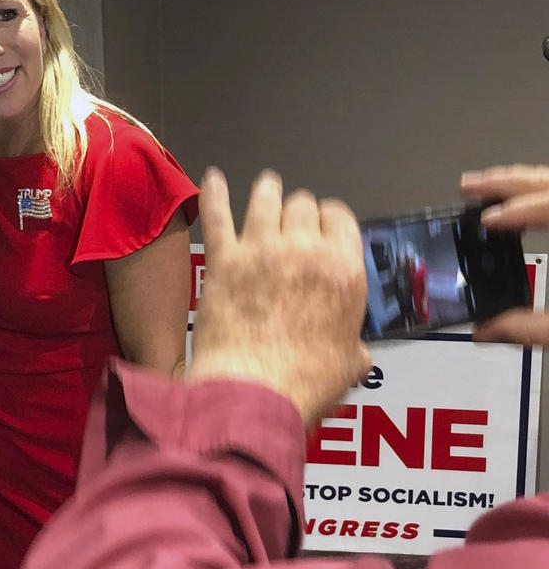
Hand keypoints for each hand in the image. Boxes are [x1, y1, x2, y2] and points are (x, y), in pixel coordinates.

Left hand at [187, 168, 370, 424]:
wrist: (252, 389)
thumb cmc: (305, 382)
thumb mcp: (349, 363)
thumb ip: (353, 346)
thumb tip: (356, 353)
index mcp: (343, 270)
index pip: (340, 218)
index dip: (330, 219)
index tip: (323, 225)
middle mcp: (304, 250)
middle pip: (302, 204)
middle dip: (298, 208)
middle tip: (292, 219)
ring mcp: (260, 251)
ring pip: (264, 199)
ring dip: (266, 191)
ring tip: (266, 186)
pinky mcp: (222, 260)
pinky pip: (217, 216)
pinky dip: (214, 194)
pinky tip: (212, 178)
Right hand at [460, 164, 548, 344]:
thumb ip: (531, 328)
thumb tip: (488, 330)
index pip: (548, 205)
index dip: (514, 211)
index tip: (486, 220)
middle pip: (548, 181)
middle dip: (504, 182)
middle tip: (469, 186)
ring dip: (521, 182)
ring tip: (489, 187)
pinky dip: (541, 193)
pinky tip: (527, 201)